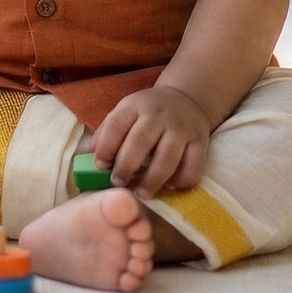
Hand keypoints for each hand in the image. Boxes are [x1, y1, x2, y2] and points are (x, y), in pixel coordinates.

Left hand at [90, 85, 210, 199]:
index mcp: (135, 105)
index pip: (117, 124)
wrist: (186, 99)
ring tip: (142, 193)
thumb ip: (107, 132)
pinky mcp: (200, 140)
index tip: (100, 166)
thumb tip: (91, 157)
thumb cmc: (148, 113)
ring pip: (168, 156)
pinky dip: (181, 180)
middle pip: (141, 141)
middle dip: (127, 165)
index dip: (106, 146)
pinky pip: (194, 165)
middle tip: (118, 183)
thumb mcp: (125, 112)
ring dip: (153, 178)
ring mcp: (181, 127)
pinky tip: (169, 186)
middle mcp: (159, 114)